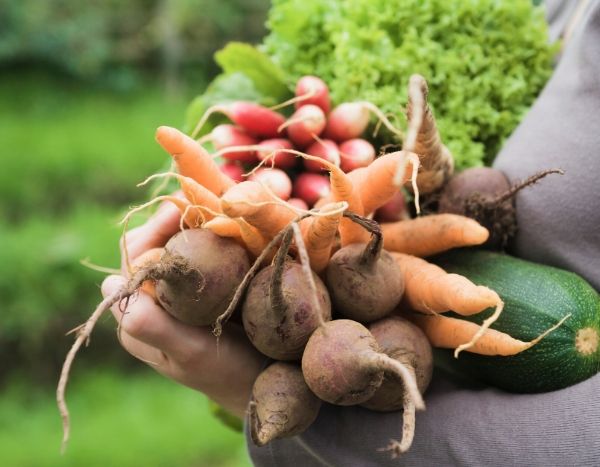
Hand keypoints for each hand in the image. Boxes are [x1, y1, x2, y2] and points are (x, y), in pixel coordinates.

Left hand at [101, 200, 264, 417]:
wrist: (259, 383)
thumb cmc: (225, 371)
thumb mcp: (189, 352)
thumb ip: (150, 326)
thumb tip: (109, 284)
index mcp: (135, 316)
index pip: (133, 258)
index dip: (155, 230)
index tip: (183, 210)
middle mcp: (149, 301)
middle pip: (152, 244)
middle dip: (174, 219)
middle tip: (203, 200)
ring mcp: (175, 293)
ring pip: (175, 243)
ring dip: (193, 222)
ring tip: (215, 206)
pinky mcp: (198, 289)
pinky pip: (197, 252)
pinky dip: (210, 233)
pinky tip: (228, 223)